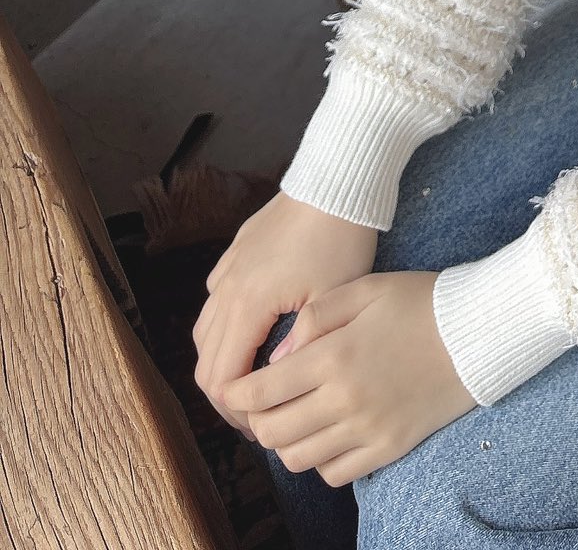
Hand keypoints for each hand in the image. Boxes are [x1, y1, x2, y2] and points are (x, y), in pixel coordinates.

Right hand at [193, 191, 378, 442]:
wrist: (336, 182)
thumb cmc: (341, 240)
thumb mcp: (330, 301)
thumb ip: (299, 347)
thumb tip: (275, 382)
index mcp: (246, 306)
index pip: (220, 381)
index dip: (237, 412)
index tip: (265, 425)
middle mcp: (225, 290)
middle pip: (205, 363)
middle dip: (226, 397)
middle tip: (259, 413)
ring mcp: (227, 268)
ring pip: (205, 332)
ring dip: (222, 362)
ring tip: (254, 379)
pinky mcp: (235, 252)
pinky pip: (216, 300)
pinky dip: (224, 327)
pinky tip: (254, 331)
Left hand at [223, 272, 476, 485]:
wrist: (479, 330)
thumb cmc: (420, 301)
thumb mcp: (364, 288)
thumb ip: (314, 317)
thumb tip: (277, 357)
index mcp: (334, 357)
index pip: (261, 393)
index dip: (236, 394)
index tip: (234, 388)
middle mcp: (346, 400)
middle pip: (273, 434)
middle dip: (257, 421)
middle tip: (265, 402)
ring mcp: (369, 429)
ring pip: (299, 459)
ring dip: (286, 442)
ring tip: (296, 417)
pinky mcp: (390, 448)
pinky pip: (335, 474)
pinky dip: (321, 460)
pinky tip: (329, 433)